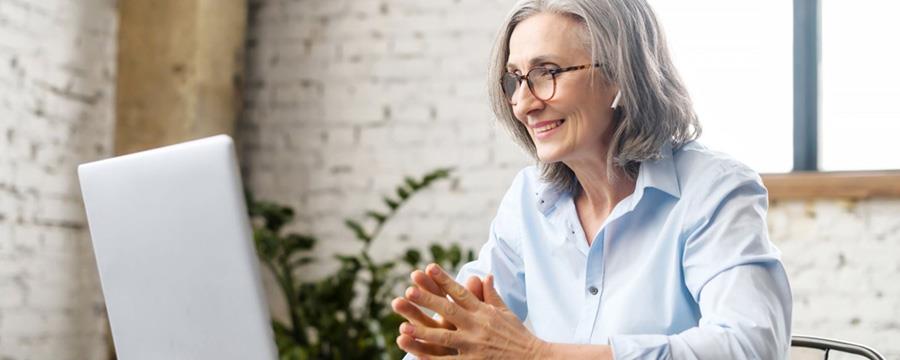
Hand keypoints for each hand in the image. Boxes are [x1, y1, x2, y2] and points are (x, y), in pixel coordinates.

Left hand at [396, 263, 546, 358]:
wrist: (535, 359)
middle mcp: (478, 326)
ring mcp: (475, 346)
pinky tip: (417, 356)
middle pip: (449, 310)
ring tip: (404, 327)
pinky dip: (432, 359)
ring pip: (445, 338)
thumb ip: (491, 295)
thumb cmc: (518, 336)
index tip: (429, 267)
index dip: (444, 279)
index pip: (461, 292)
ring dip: (424, 332)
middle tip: (409, 291)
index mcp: (484, 312)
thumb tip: (484, 275)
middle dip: (428, 300)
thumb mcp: (506, 313)